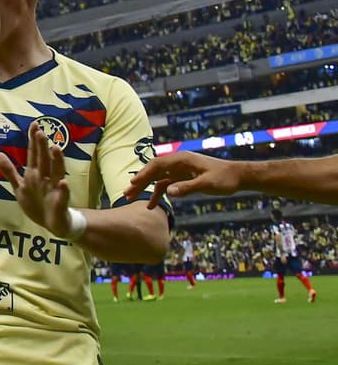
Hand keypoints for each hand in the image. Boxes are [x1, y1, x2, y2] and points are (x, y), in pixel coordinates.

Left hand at [0, 121, 72, 237]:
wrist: (52, 223)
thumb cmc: (37, 202)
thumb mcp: (20, 186)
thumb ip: (9, 171)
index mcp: (35, 173)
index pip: (33, 154)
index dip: (33, 140)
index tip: (34, 124)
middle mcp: (45, 177)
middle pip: (43, 160)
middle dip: (42, 147)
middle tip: (41, 132)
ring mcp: (54, 189)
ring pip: (56, 172)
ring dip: (57, 161)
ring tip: (56, 148)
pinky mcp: (60, 203)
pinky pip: (62, 196)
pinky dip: (63, 189)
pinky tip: (63, 183)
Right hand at [123, 152, 241, 208]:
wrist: (239, 177)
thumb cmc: (225, 178)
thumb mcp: (207, 183)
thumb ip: (187, 187)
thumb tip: (169, 192)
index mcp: (182, 159)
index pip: (158, 164)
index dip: (144, 174)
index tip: (133, 184)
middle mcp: (178, 163)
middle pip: (153, 171)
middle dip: (139, 182)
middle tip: (126, 193)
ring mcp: (180, 170)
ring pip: (157, 178)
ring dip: (144, 188)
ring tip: (131, 199)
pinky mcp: (183, 178)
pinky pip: (165, 185)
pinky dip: (157, 194)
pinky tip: (152, 205)